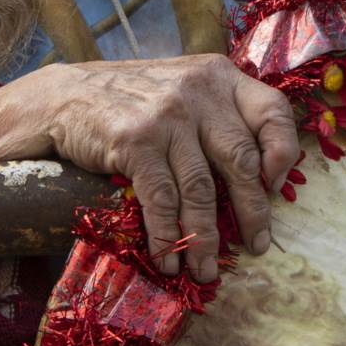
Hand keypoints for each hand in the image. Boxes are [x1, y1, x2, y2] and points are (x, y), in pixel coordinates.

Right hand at [0, 57, 299, 281]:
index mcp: (218, 76)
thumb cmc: (131, 101)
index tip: (277, 185)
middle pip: (240, 161)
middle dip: (252, 213)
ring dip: (204, 238)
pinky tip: (168, 257)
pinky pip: (162, 199)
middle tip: (256, 247)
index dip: (283, 150)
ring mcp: (166, 115)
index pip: (272, 110)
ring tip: (204, 269)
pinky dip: (167, 235)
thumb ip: (219, 115)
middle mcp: (198, 91)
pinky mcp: (135, 141)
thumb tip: (262, 174)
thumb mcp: (182, 90)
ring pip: (200, 190)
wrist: (62, 95)